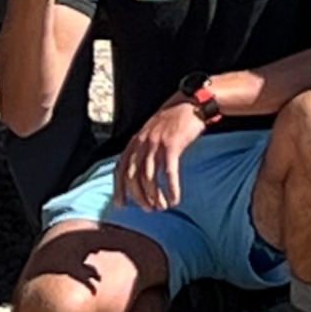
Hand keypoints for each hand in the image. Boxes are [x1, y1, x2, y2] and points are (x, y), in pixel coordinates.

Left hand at [116, 97, 208, 216]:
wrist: (192, 102)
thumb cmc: (174, 120)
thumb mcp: (152, 132)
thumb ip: (144, 148)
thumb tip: (140, 171)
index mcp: (135, 141)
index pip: (120, 168)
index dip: (119, 188)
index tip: (121, 204)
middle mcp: (142, 142)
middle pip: (133, 175)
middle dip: (138, 195)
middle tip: (147, 209)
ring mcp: (156, 143)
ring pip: (150, 176)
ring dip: (154, 195)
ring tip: (162, 207)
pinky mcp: (172, 145)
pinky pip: (169, 171)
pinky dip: (171, 187)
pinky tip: (175, 198)